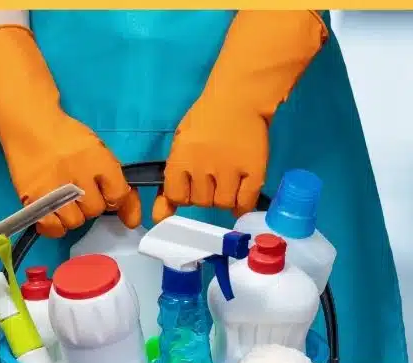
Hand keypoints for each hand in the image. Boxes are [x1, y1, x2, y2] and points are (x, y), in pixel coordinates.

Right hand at [11, 115, 138, 237]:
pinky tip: (54, 212)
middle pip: (95, 209)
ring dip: (73, 214)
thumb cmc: (66, 137)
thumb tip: (133, 221)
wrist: (29, 124)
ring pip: (75, 221)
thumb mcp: (97, 150)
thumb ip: (116, 182)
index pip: (118, 195)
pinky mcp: (33, 199)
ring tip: (65, 199)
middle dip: (91, 203)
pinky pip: (52, 227)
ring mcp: (54, 190)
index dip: (114, 197)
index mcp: (98, 160)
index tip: (105, 192)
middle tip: (80, 190)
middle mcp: (78, 176)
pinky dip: (55, 225)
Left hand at [153, 99, 268, 221]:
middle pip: (200, 202)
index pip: (176, 196)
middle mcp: (203, 166)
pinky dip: (241, 205)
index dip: (183, 195)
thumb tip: (159, 216)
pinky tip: (240, 196)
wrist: (239, 97)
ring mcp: (230, 169)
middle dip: (204, 195)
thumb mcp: (181, 142)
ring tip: (227, 183)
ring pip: (221, 203)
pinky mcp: (254, 170)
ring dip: (223, 198)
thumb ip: (172, 177)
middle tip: (213, 179)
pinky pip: (245, 201)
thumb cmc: (206, 118)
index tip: (190, 186)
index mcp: (182, 157)